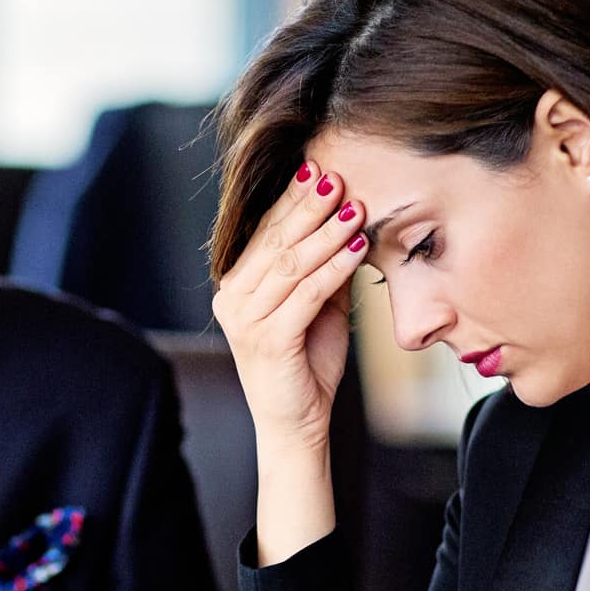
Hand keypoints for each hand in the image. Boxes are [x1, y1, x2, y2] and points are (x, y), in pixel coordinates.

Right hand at [208, 163, 367, 455]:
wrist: (296, 423)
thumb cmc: (306, 363)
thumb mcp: (317, 304)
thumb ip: (322, 266)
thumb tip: (347, 218)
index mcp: (236, 286)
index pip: (265, 232)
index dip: (292, 199)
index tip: (318, 168)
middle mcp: (232, 299)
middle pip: (275, 241)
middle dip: (309, 206)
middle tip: (338, 177)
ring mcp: (246, 320)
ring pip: (290, 263)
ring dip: (327, 233)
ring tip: (356, 208)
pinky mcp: (268, 339)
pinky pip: (305, 294)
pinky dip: (334, 268)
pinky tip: (356, 248)